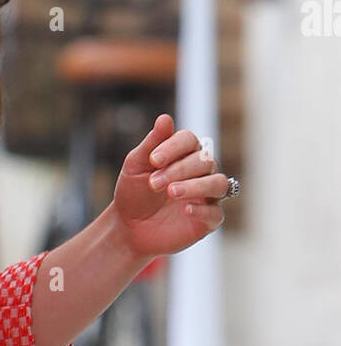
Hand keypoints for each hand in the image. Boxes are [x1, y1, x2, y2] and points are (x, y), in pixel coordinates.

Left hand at [111, 114, 228, 260]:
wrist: (127, 227)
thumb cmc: (134, 192)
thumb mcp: (136, 166)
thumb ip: (152, 144)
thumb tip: (164, 118)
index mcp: (184, 154)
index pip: (189, 140)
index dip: (173, 147)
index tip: (153, 160)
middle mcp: (200, 172)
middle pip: (205, 161)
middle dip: (178, 170)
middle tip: (154, 183)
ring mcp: (206, 196)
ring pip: (218, 183)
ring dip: (196, 186)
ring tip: (171, 192)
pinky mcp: (207, 221)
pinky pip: (216, 213)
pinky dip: (203, 210)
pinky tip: (185, 210)